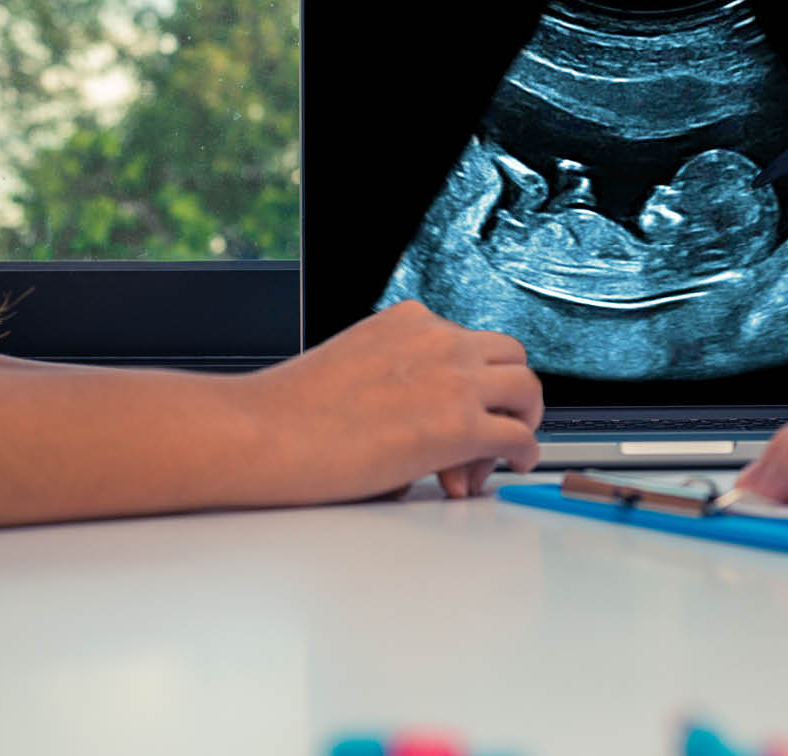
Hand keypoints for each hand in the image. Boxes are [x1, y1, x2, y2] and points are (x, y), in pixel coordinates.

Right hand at [235, 300, 542, 503]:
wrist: (261, 433)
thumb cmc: (289, 412)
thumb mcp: (353, 366)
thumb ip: (398, 378)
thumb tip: (419, 418)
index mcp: (408, 321)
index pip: (468, 340)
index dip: (473, 379)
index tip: (461, 408)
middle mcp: (437, 340)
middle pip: (510, 356)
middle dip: (508, 393)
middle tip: (496, 427)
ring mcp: (453, 379)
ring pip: (526, 389)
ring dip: (523, 419)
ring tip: (507, 449)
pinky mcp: (459, 424)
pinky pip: (519, 435)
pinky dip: (524, 452)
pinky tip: (514, 465)